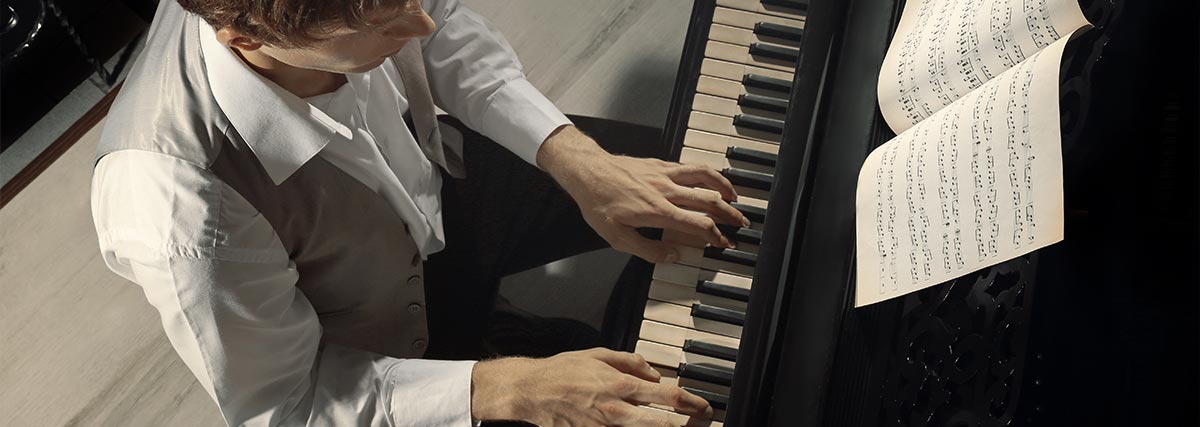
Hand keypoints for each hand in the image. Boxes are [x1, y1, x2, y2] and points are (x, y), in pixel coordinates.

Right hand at [471, 348, 712, 425]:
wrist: (531, 392)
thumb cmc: (562, 371)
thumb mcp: (598, 354)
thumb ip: (630, 362)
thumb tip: (654, 373)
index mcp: (621, 384)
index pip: (667, 396)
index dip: (692, 403)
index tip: (704, 407)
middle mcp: (617, 409)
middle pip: (662, 424)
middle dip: (686, 426)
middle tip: (701, 423)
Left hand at [537, 125, 750, 262]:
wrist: (587, 171)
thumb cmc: (599, 203)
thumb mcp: (617, 238)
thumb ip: (648, 250)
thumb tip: (673, 255)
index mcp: (658, 211)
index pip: (698, 224)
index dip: (716, 236)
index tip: (724, 243)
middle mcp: (666, 190)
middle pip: (709, 200)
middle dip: (730, 214)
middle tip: (741, 223)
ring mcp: (664, 174)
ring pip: (704, 176)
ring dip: (724, 187)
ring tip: (734, 197)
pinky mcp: (660, 164)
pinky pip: (690, 167)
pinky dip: (706, 174)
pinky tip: (709, 179)